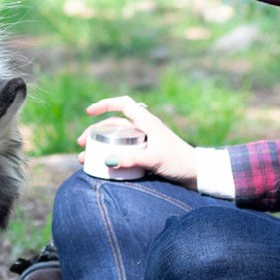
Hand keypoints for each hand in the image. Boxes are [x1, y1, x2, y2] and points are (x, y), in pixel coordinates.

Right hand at [77, 96, 198, 188]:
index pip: (123, 104)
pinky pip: (124, 151)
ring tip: (86, 158)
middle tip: (81, 144)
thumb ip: (132, 159)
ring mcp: (145, 142)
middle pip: (114, 124)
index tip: (88, 113)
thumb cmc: (179, 162)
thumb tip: (109, 161)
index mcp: (147, 122)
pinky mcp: (146, 154)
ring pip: (117, 139)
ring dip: (101, 146)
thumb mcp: (154, 159)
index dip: (105, 104)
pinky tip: (103, 166)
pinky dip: (112, 156)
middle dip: (96, 132)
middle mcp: (144, 129)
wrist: (198, 174)